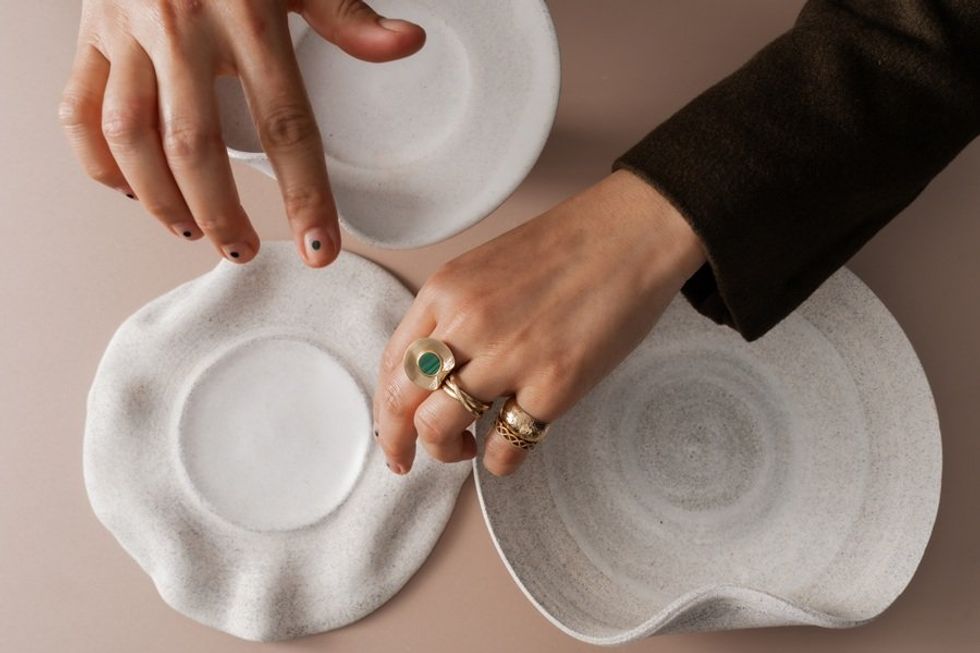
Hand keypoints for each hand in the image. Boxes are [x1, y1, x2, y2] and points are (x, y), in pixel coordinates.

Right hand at [60, 0, 423, 265]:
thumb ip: (347, 16)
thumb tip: (406, 44)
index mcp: (249, 22)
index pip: (286, 126)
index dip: (304, 196)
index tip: (320, 249)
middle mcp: (183, 31)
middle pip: (193, 146)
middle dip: (219, 214)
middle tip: (242, 251)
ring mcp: (128, 34)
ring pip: (129, 136)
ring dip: (158, 198)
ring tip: (189, 230)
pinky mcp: (90, 37)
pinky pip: (78, 111)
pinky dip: (99, 162)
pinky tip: (131, 187)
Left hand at [373, 170, 706, 475]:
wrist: (633, 234)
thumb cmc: (567, 247)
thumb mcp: (487, 269)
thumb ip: (454, 315)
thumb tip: (432, 370)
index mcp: (446, 291)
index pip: (392, 365)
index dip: (384, 410)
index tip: (392, 433)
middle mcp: (467, 323)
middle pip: (403, 403)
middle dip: (399, 443)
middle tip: (409, 460)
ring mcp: (510, 356)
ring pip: (440, 429)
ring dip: (446, 451)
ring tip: (468, 445)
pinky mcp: (554, 386)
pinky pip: (504, 447)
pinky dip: (499, 460)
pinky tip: (510, 446)